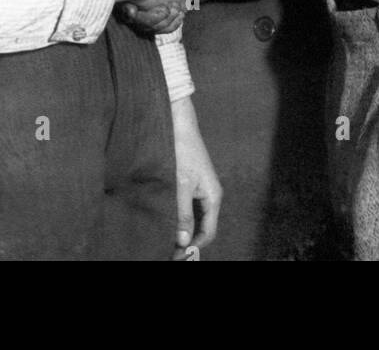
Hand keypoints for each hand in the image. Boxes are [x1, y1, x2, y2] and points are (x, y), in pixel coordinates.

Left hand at [170, 96, 220, 258]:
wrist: (178, 122)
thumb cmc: (182, 150)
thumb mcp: (180, 184)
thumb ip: (182, 213)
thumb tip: (183, 240)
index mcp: (213, 197)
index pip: (208, 232)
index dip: (194, 247)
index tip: (176, 256)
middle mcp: (210, 195)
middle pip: (202, 227)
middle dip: (187, 241)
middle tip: (168, 251)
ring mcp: (200, 188)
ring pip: (194, 217)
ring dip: (182, 229)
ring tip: (165, 238)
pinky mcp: (191, 182)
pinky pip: (188, 207)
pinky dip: (179, 216)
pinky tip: (166, 219)